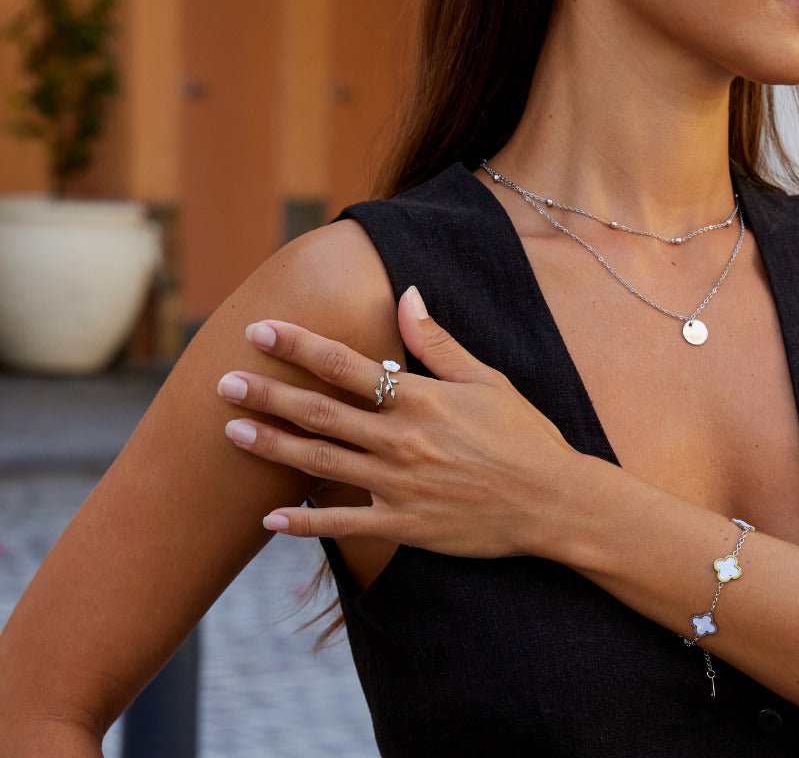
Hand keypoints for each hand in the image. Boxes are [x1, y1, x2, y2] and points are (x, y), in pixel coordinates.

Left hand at [216, 285, 586, 558]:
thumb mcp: (487, 379)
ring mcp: (398, 486)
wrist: (554, 501)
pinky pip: (342, 525)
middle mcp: (400, 440)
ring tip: (230, 431)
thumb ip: (438, 341)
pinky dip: (302, 524)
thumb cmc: (524, 435)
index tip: (260, 330)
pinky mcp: (403, 526)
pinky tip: (268, 521)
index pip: (344, 365)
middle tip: (223, 380)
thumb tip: (407, 293)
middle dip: (267, 393)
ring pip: (319, 463)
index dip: (297, 345)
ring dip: (271, 445)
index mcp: (420, 399)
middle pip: (319, 412)